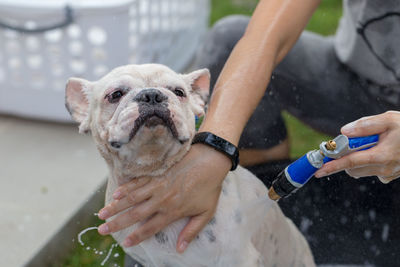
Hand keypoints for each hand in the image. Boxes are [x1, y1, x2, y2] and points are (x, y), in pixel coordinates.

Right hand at [97, 144, 230, 252]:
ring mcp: (157, 184)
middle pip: (135, 213)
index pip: (150, 227)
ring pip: (132, 197)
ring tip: (101, 213)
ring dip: (115, 206)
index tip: (124, 243)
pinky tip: (115, 193)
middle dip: (117, 223)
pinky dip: (125, 187)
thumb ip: (192, 231)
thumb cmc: (210, 187)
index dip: (136, 236)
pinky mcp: (157, 172)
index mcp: (173, 210)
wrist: (211, 160)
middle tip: (102, 230)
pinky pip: (137, 181)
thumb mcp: (206, 213)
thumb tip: (181, 249)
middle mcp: (161, 199)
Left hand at [315, 111, 399, 182]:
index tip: (318, 170)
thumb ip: (364, 126)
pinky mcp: (392, 175)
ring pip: (361, 171)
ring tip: (369, 143)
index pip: (349, 163)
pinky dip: (368, 163)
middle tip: (347, 143)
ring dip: (356, 160)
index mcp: (381, 156)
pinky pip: (372, 172)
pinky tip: (379, 150)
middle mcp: (383, 169)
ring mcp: (388, 174)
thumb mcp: (388, 120)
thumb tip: (343, 132)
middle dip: (344, 159)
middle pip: (352, 169)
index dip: (331, 166)